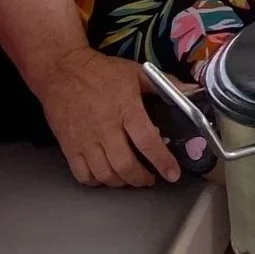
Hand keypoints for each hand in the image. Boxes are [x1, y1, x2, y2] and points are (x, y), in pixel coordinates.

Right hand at [36, 48, 179, 187]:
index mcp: (126, 109)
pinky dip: (97, 182)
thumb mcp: (136, 72)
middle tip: (151, 179)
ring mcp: (85, 141)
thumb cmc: (101, 71)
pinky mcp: (69, 147)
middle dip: (142, 179)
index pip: (147, 141)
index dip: (162, 161)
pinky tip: (106, 176)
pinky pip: (83, 175)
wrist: (62, 70)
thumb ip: (165, 84)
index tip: (173, 174)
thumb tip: (192, 90)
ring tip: (131, 179)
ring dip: (122, 183)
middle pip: (125, 166)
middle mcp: (105, 129)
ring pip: (105, 175)